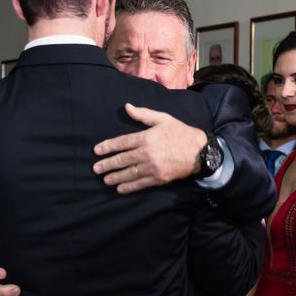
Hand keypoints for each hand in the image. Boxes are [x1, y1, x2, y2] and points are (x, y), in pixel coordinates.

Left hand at [93, 104, 207, 192]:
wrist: (200, 151)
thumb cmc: (179, 132)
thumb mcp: (162, 119)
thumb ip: (143, 114)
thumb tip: (127, 107)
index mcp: (146, 137)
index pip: (122, 142)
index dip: (107, 147)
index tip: (97, 151)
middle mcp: (147, 153)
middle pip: (122, 159)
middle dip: (107, 164)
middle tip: (96, 169)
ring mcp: (153, 167)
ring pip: (129, 173)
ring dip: (115, 177)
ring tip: (105, 179)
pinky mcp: (159, 178)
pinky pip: (140, 183)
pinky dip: (129, 187)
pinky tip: (120, 188)